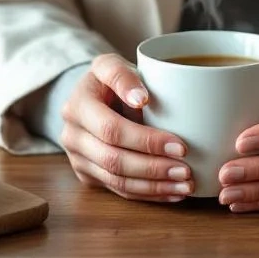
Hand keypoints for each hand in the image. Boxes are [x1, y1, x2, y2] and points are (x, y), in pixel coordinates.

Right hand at [59, 54, 193, 201]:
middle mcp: (72, 134)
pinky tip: (172, 191)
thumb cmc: (111, 80)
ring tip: (185, 185)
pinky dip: (148, 193)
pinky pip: (118, 190)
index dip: (146, 141)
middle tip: (186, 171)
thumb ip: (123, 75)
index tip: (180, 146)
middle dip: (153, 168)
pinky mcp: (88, 175)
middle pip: (114, 160)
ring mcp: (77, 158)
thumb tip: (141, 99)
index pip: (112, 129)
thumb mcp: (112, 65)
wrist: (94, 96)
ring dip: (154, 186)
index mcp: (78, 105)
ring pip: (116, 181)